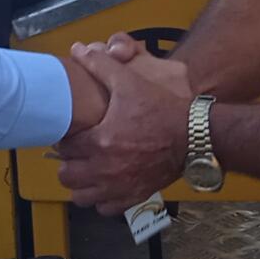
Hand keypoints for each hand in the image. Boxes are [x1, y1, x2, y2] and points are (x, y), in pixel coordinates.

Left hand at [54, 41, 193, 214]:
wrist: (195, 135)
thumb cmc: (161, 108)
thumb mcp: (131, 81)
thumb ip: (101, 66)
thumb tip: (77, 50)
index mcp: (100, 142)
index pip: (64, 147)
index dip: (65, 138)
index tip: (73, 132)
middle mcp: (106, 170)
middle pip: (67, 175)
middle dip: (69, 162)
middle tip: (78, 150)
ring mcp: (119, 187)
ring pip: (81, 197)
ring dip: (81, 184)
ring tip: (89, 168)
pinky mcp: (133, 197)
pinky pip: (104, 209)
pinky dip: (101, 199)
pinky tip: (107, 183)